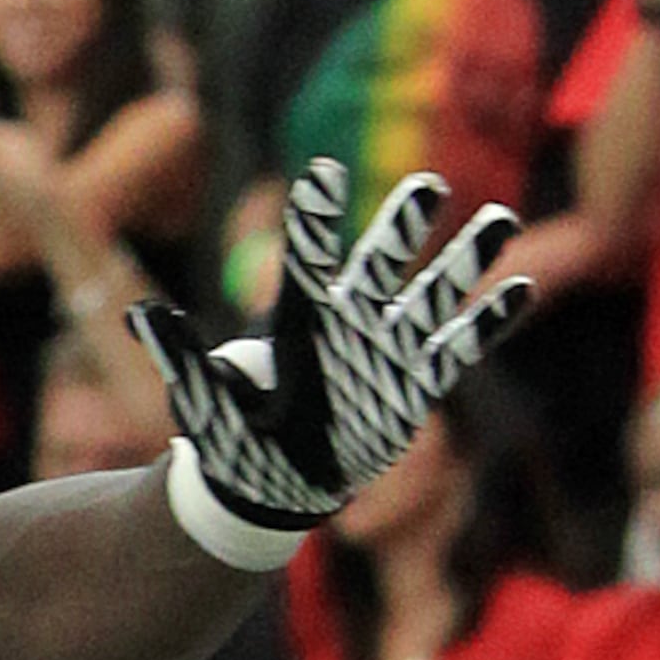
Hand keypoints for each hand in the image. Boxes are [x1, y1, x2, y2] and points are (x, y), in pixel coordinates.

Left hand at [135, 161, 529, 547]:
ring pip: (432, 297)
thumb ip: (182, 359)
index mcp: (299, 324)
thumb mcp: (207, 404)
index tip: (320, 175)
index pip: (307, 263)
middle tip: (427, 185)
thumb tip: (140, 315)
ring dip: (465, 263)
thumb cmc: (237, 439)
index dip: (314, 223)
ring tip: (500, 221)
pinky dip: (488, 323)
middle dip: (403, 229)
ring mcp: (386, 352)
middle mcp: (349, 326)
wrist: (272, 484)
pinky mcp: (414, 386)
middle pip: (380, 267)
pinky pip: (458, 349)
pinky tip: (520, 291)